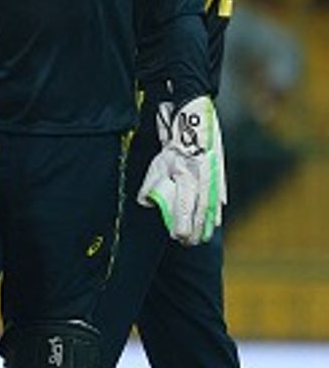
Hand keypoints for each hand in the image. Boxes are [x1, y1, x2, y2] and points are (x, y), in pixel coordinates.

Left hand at [137, 96, 225, 244]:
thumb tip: (147, 203)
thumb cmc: (172, 146)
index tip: (178, 236)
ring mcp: (214, 179)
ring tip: (202, 238)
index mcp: (187, 178)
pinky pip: (218, 197)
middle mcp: (204, 182)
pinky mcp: (219, 176)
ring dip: (206, 224)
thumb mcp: (157, 165)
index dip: (183, 224)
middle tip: (189, 243)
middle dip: (195, 230)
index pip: (185, 208)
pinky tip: (215, 222)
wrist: (195, 124)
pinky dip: (216, 211)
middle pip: (200, 212)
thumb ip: (150, 186)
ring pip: (211, 207)